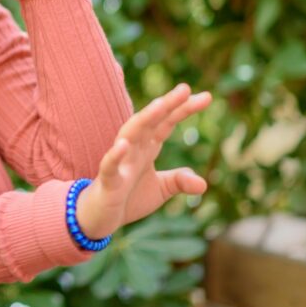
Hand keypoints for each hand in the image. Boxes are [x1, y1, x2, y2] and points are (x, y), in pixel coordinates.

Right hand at [74, 84, 212, 240]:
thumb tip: (203, 184)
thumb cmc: (128, 198)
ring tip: (160, 105)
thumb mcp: (160, 190)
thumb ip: (179, 181)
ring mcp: (120, 163)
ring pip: (130, 134)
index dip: (184, 109)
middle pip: (151, 121)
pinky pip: (109, 165)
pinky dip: (115, 155)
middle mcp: (133, 149)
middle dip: (167, 105)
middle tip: (186, 88)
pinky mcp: (107, 181)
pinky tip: (123, 145)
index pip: (166, 123)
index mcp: (147, 148)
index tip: (207, 97)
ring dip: (144, 119)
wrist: (99, 218)